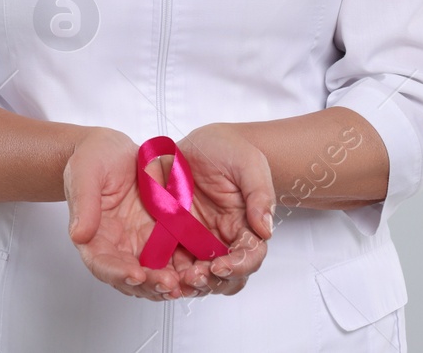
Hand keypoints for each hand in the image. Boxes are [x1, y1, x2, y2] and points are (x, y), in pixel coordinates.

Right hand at [63, 128, 208, 300]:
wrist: (115, 148)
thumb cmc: (94, 157)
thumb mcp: (85, 172)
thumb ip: (84, 203)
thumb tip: (78, 235)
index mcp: (94, 236)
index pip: (101, 264)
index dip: (117, 272)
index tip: (135, 275)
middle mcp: (118, 246)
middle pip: (131, 277)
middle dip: (149, 285)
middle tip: (169, 284)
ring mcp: (141, 243)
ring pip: (154, 274)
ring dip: (168, 283)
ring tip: (185, 283)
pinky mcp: (161, 237)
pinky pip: (173, 259)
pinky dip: (184, 269)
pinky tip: (197, 269)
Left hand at [169, 123, 276, 295]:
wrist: (201, 142)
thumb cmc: (230, 150)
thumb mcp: (249, 163)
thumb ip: (259, 194)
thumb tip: (265, 228)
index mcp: (245, 225)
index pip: (249, 255)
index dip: (239, 265)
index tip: (221, 266)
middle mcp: (223, 237)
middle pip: (225, 274)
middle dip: (212, 280)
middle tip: (195, 276)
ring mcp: (198, 238)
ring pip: (199, 273)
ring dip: (190, 281)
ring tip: (177, 279)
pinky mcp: (175, 233)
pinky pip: (171, 259)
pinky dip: (167, 269)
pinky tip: (157, 270)